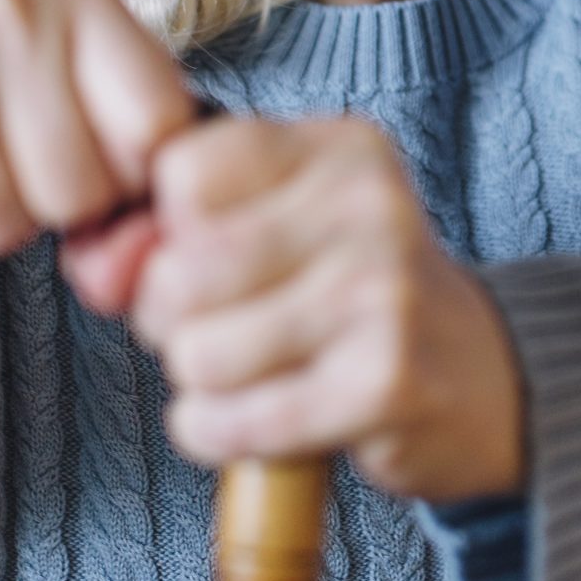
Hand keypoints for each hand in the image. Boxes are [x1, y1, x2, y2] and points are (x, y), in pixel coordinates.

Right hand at [0, 0, 195, 313]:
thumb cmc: (12, 57)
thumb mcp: (89, 60)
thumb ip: (139, 151)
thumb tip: (128, 269)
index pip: (155, 131)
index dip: (137, 174)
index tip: (112, 158)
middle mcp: (4, 14)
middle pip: (75, 193)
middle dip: (60, 204)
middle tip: (30, 160)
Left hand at [129, 116, 526, 503]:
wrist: (482, 380)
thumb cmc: (354, 296)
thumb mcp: (285, 229)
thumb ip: (176, 231)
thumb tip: (98, 267)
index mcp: (340, 148)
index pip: (182, 172)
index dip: (163, 233)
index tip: (196, 261)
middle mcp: (370, 204)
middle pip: (181, 269)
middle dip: (169, 319)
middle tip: (216, 331)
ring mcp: (384, 292)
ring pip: (201, 351)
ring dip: (198, 384)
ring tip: (246, 375)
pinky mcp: (387, 382)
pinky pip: (239, 418)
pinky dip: (216, 432)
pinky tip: (243, 422)